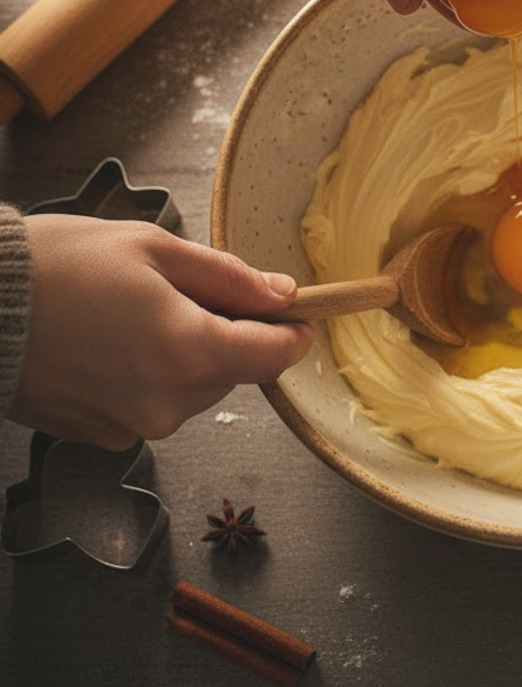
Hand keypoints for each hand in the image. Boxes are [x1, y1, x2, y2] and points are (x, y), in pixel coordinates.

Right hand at [12, 215, 311, 448]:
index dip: (292, 334)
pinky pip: (153, 404)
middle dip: (227, 335)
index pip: (273, 357)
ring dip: (187, 356)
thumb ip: (229, 278)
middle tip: (187, 294)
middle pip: (233, 373)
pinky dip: (149, 376)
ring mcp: (131, 426)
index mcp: (188, 352)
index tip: (299, 317)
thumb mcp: (155, 250)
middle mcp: (166, 402)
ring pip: (194, 389)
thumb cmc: (58, 268)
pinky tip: (112, 343)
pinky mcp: (101, 436)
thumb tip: (282, 295)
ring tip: (136, 313)